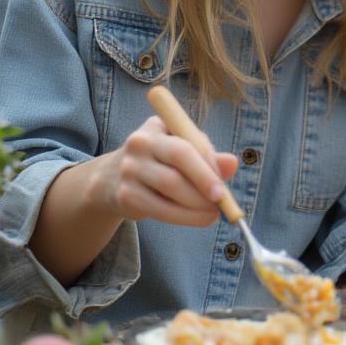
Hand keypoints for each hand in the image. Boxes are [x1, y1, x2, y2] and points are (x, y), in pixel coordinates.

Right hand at [101, 115, 238, 226]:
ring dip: (196, 204)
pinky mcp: (125, 195)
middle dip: (204, 182)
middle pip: (177, 160)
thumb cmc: (161, 161)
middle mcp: (139, 143)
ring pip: (169, 187)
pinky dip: (182, 217)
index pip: (186, 143)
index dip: (208, 164)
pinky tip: (198, 219)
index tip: (224, 182)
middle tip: (221, 200)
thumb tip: (232, 163)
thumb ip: (208, 156)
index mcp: (156, 125)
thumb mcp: (183, 151)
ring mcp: (129, 168)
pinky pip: (158, 208)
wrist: (112, 180)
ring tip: (213, 213)